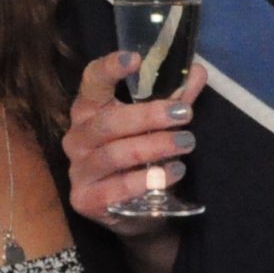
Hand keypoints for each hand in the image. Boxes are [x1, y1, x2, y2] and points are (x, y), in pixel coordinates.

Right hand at [63, 50, 204, 237]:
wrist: (137, 213)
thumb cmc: (143, 159)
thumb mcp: (160, 127)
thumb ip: (176, 99)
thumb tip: (197, 71)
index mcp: (89, 109)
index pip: (92, 81)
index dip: (110, 68)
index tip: (135, 59)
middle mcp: (76, 137)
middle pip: (108, 121)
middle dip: (148, 116)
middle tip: (184, 114)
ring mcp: (77, 170)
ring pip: (113, 154)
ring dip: (153, 147)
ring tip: (186, 143)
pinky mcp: (84, 200)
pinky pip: (115, 188)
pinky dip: (146, 180)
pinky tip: (172, 173)